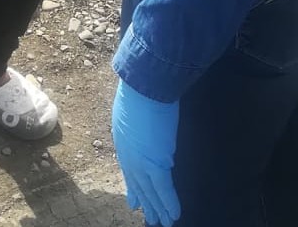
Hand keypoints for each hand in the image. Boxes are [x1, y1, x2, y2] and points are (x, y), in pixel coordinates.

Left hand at [112, 79, 180, 226]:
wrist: (144, 85)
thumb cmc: (138, 88)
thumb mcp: (129, 107)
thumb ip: (134, 123)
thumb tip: (139, 123)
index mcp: (123, 142)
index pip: (129, 170)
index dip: (134, 187)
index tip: (135, 201)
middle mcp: (129, 156)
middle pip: (139, 184)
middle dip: (146, 202)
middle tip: (151, 218)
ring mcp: (142, 161)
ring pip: (151, 192)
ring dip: (159, 208)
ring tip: (164, 222)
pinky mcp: (157, 162)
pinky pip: (164, 189)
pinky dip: (169, 203)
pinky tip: (174, 214)